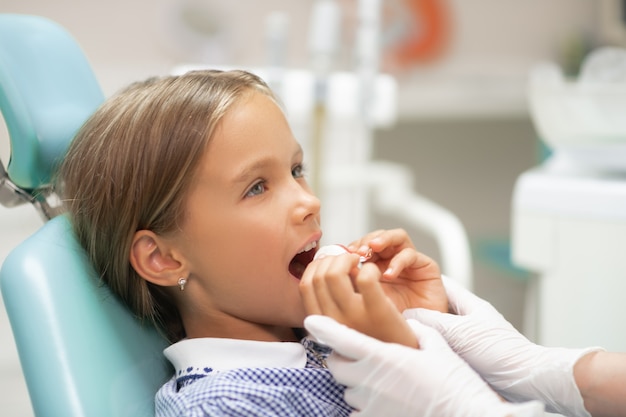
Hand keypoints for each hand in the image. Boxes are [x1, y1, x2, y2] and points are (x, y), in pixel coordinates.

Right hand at [300, 253, 417, 346]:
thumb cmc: (370, 334)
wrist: (398, 358)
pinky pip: (366, 276)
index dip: (317, 266)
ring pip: (335, 273)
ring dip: (348, 259)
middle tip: (350, 259)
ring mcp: (353, 316)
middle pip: (319, 275)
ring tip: (361, 262)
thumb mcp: (342, 321)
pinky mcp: (377, 311)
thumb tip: (330, 264)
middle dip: (334, 258)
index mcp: (322, 322)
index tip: (332, 263)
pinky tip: (376, 272)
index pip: (305, 284)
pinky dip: (370, 268)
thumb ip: (332, 298)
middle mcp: (333, 320)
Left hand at [304, 315, 544, 416]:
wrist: (467, 416)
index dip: (323, 328)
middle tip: (359, 356)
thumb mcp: (437, 347)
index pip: (341, 338)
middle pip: (336, 365)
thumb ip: (416, 331)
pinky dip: (363, 406)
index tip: (312, 321)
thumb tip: (409, 323)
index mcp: (382, 356)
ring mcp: (370, 404)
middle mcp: (369, 380)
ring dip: (355, 383)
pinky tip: (382, 402)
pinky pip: (355, 412)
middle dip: (341, 358)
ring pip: (346, 389)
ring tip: (380, 382)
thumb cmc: (454, 381)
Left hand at [347, 229, 447, 312]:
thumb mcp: (366, 299)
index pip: (362, 246)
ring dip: (382, 239)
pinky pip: (410, 254)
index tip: (345, 255)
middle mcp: (391, 260)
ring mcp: (408, 261)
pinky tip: (388, 275)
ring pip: (396, 237)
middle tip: (358, 251)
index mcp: (374, 265)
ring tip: (372, 249)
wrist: (414, 334)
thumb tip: (338, 266)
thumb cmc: (390, 319)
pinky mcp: (425, 265)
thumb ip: (354, 281)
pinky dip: (397, 261)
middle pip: (378, 237)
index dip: (353, 247)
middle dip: (366, 241)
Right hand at [404, 276, 600, 416]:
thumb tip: (408, 314)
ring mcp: (473, 338)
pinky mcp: (473, 356)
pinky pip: (448, 347)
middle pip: (441, 307)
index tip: (407, 276)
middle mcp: (472, 319)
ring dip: (427, 329)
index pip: (445, 283)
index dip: (424, 278)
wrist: (526, 378)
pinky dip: (435, 346)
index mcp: (472, 305)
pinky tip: (426, 351)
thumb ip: (432, 320)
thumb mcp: (459, 331)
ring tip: (408, 329)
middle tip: (400, 307)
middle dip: (421, 307)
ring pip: (443, 329)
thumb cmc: (501, 351)